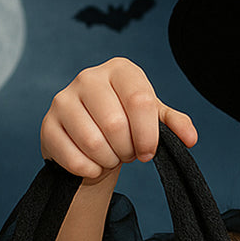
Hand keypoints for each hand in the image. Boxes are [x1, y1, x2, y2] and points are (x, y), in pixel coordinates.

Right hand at [40, 57, 197, 180]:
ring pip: (93, 143)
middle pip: (116, 125)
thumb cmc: (126, 125)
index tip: (148, 151)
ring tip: (110, 156)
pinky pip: (74, 158)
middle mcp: (88, 77)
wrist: (90, 139)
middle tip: (126, 153)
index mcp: (120, 70)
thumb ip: (174, 125)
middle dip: (127, 150)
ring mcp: (63, 99)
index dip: (148, 135)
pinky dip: (90, 170)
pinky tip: (92, 164)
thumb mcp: (154, 120)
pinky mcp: (48, 125)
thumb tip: (190, 138)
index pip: (139, 100)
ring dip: (108, 160)